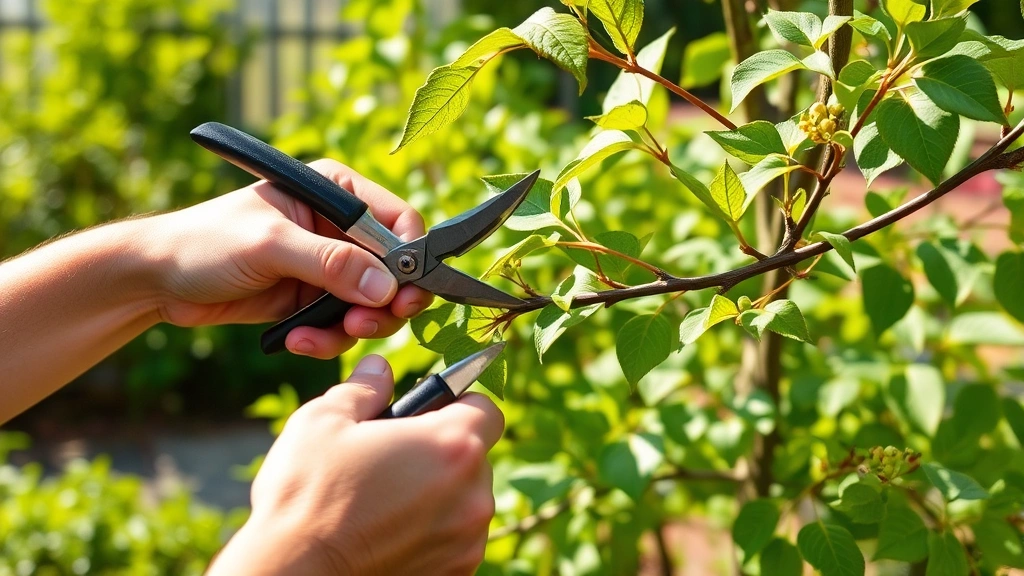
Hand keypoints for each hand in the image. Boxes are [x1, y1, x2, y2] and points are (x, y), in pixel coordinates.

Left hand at [150, 159, 432, 357]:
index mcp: (336, 192)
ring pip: (374, 304)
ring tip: (324, 336)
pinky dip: (327, 340)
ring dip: (355, 326)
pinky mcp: (313, 300)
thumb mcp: (271, 245)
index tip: (403, 293)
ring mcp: (329, 267)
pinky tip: (296, 342)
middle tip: (365, 323)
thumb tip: (386, 286)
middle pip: (395, 269)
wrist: (160, 280)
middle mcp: (339, 228)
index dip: (409, 258)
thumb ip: (331, 263)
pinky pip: (343, 326)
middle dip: (385, 302)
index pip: (399, 220)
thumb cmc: (207, 242)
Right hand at [208, 355, 503, 575]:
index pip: (487, 409)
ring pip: (465, 501)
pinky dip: (431, 532)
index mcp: (453, 446)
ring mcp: (467, 541)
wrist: (291, 575)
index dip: (459, 404)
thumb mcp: (324, 422)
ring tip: (384, 499)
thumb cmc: (306, 494)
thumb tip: (379, 368)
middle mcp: (474, 495)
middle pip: (475, 458)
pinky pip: (454, 539)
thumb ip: (364, 388)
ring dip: (438, 494)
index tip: (428, 413)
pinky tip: (387, 531)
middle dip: (442, 452)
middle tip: (393, 458)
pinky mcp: (455, 574)